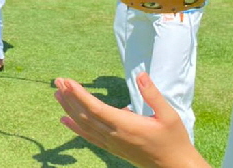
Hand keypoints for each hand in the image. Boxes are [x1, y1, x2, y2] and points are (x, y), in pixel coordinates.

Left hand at [54, 73, 203, 167]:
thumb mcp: (168, 115)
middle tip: (57, 81)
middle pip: (85, 115)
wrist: (174, 166)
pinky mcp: (113, 148)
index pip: (96, 108)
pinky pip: (89, 137)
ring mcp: (112, 143)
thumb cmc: (173, 140)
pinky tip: (64, 120)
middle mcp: (114, 135)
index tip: (68, 82)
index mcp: (126, 125)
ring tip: (57, 94)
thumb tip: (141, 74)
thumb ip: (152, 94)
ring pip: (84, 125)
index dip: (79, 95)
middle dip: (69, 97)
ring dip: (69, 109)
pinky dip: (75, 127)